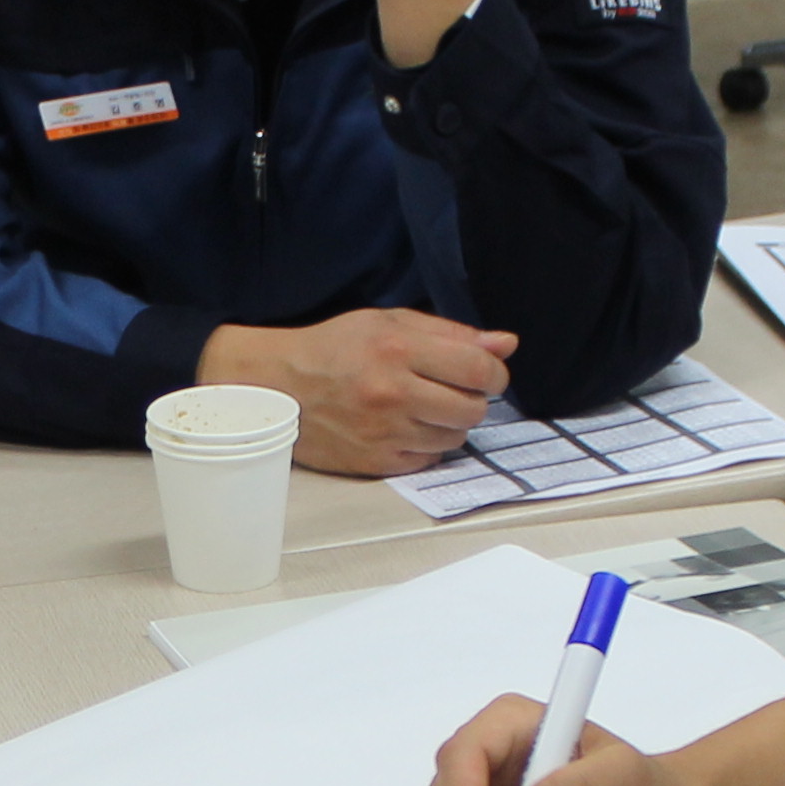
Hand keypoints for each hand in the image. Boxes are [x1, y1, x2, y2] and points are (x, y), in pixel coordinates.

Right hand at [204, 308, 512, 475]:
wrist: (278, 385)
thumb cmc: (335, 348)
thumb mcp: (389, 323)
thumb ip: (451, 333)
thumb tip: (506, 344)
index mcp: (398, 349)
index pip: (478, 368)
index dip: (494, 373)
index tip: (487, 373)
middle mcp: (393, 392)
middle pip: (473, 408)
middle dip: (473, 399)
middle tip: (452, 390)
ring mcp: (384, 432)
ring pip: (454, 438)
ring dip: (450, 423)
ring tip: (424, 408)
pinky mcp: (375, 462)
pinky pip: (428, 459)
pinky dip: (426, 445)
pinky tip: (406, 427)